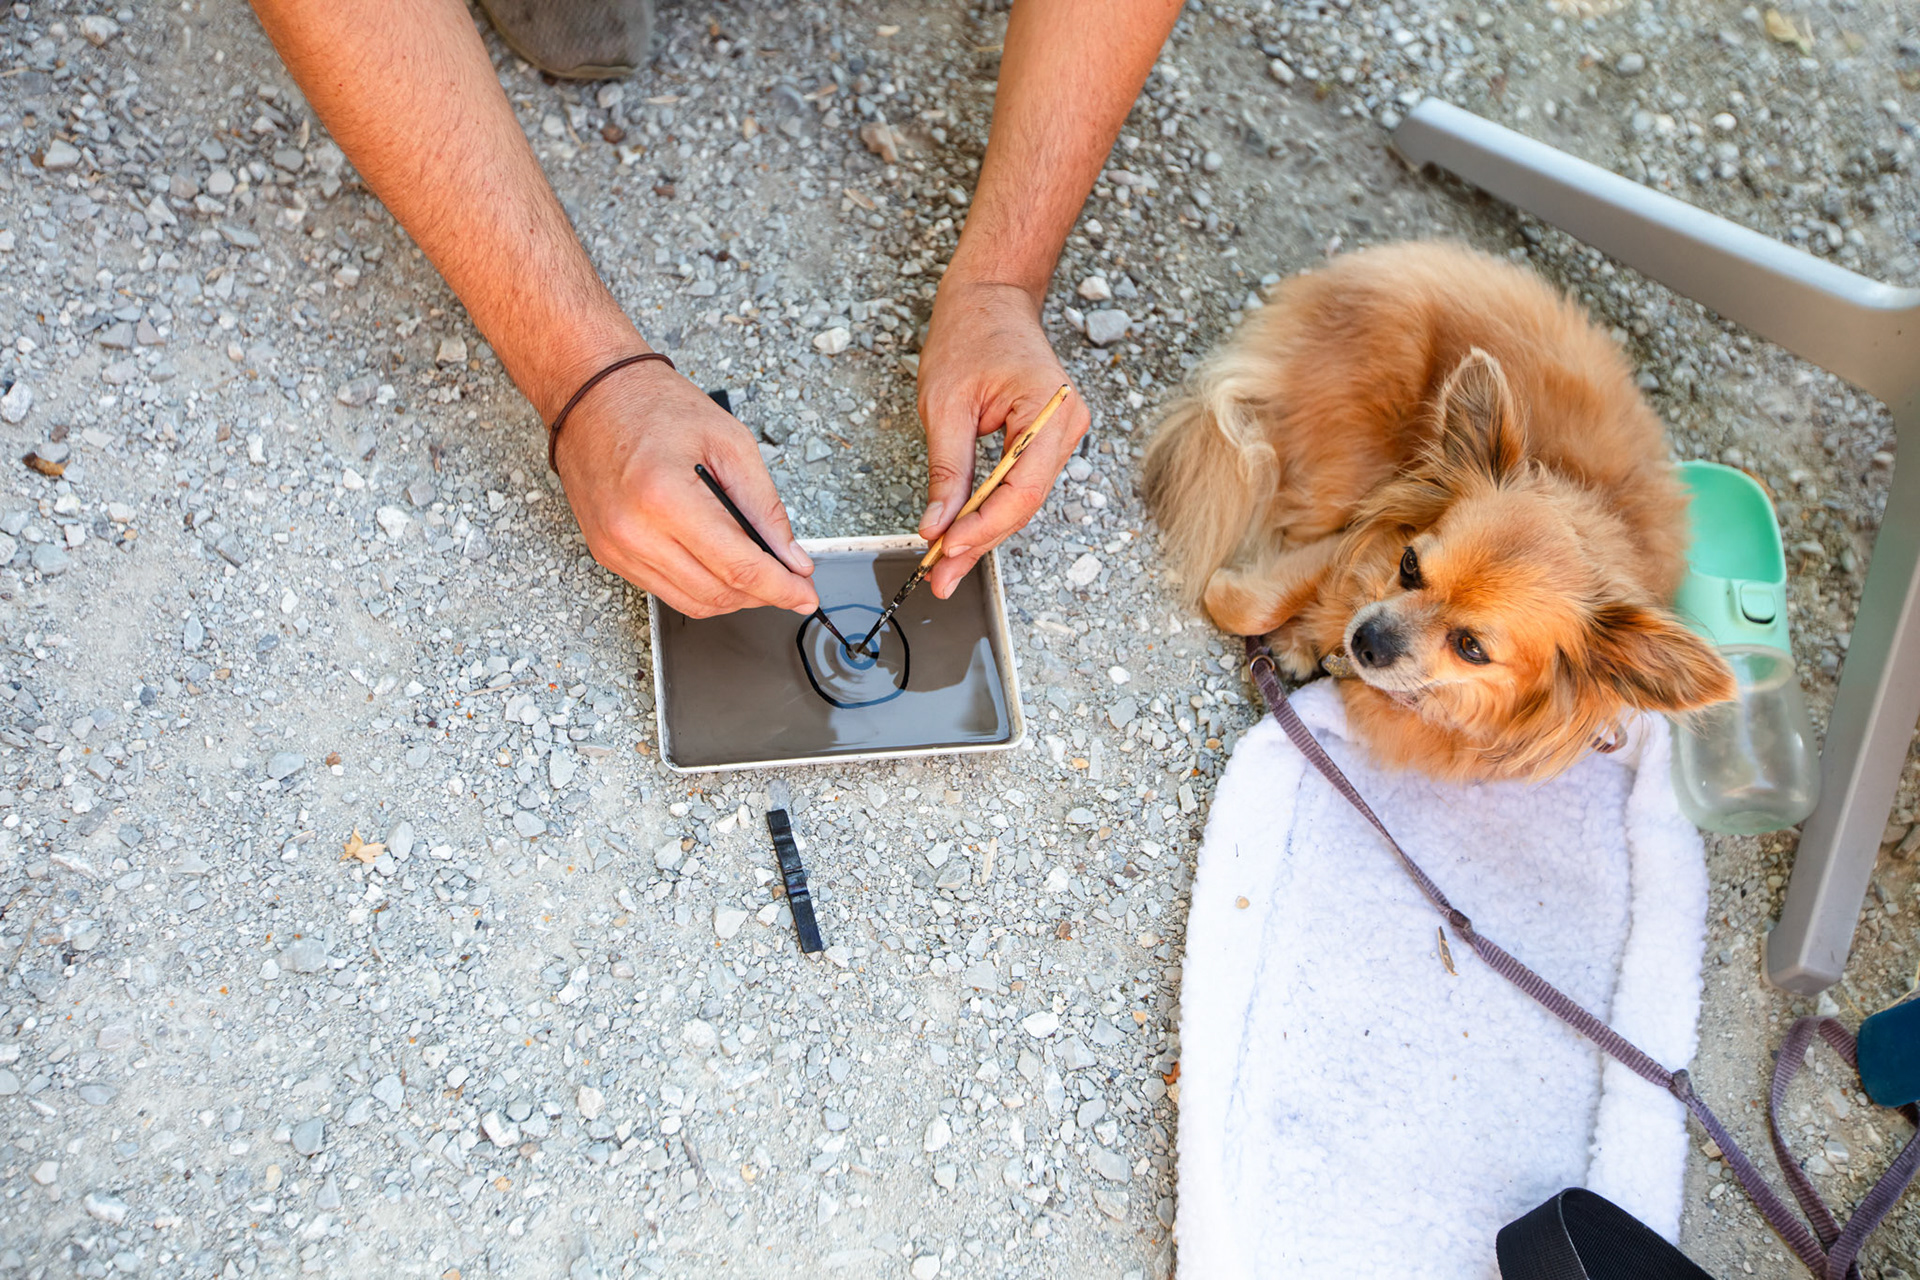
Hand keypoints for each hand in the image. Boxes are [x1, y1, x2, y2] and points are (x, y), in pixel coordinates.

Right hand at [552, 359, 818, 618]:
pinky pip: (665, 591)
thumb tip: (792, 557)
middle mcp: (634, 531)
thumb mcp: (730, 443)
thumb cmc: (655, 406)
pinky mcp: (607, 554)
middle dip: (762, 595)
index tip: (806, 594)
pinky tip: (722, 569)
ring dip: (733, 598)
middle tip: (792, 583)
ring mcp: (616, 548)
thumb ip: (765, 507)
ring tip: (760, 576)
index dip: (780, 588)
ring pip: (692, 602)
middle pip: (716, 593)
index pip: (738, 567)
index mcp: (665, 497)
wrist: (591, 394)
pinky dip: (702, 588)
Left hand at [916, 279, 1090, 598]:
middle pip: (1025, 502)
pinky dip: (992, 510)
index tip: (946, 550)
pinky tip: (965, 532)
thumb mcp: (945, 405)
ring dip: (985, 532)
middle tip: (940, 576)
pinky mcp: (1049, 439)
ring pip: (1024, 500)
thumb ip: (946, 470)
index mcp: (1049, 408)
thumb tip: (937, 524)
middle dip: (979, 541)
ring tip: (945, 563)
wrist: (990, 298)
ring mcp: (1064, 433)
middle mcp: (1068, 424)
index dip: (983, 526)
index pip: (1022, 488)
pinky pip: (1022, 485)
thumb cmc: (970, 334)